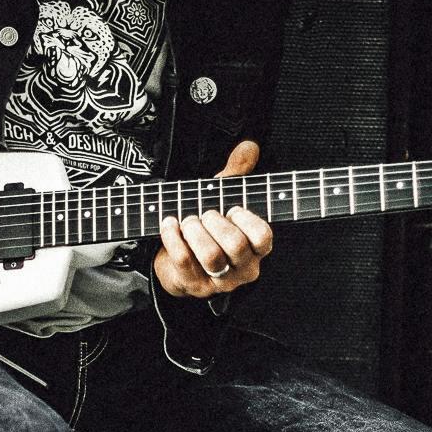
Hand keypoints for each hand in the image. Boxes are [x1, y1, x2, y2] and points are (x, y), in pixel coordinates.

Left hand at [154, 140, 272, 298]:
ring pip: (211, 256)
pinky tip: (169, 224)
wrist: (178, 265)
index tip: (231, 209)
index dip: (246, 220)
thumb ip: (237, 174)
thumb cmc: (207, 231)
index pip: (263, 237)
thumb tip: (249, 146)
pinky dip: (173, 237)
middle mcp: (243, 269)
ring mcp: (219, 281)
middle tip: (203, 214)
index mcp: (256, 250)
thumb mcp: (221, 199)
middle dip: (215, 223)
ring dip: (195, 232)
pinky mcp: (194, 285)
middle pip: (235, 245)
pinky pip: (183, 259)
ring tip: (187, 221)